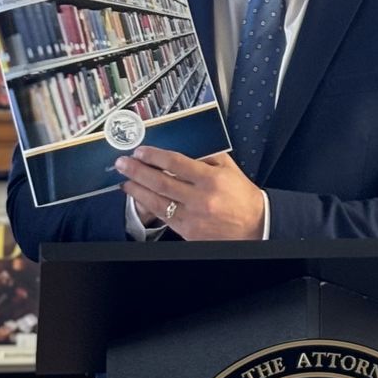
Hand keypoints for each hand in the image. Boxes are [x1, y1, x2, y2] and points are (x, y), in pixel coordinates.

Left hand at [117, 146, 264, 240]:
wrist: (254, 226)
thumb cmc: (242, 197)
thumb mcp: (229, 170)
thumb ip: (207, 155)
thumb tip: (183, 146)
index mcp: (211, 179)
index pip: (175, 163)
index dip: (154, 156)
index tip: (141, 151)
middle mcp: (200, 199)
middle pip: (160, 182)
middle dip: (137, 171)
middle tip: (123, 164)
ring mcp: (193, 218)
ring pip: (157, 202)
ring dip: (137, 190)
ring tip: (126, 182)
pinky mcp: (189, 232)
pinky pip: (164, 217)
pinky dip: (150, 207)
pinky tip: (142, 199)